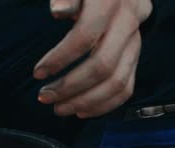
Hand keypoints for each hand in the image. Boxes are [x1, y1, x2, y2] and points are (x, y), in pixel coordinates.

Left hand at [36, 0, 152, 117]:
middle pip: (103, 65)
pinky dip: (104, 105)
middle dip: (70, 87)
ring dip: (85, 101)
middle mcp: (128, 23)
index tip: (38, 72)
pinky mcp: (136, 58)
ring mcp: (136, 43)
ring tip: (60, 108)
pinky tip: (81, 111)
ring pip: (117, 83)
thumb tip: (57, 11)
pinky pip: (126, 89)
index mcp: (110, 2)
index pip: (85, 36)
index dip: (60, 58)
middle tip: (45, 96)